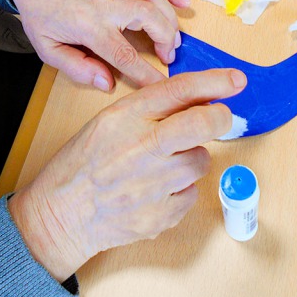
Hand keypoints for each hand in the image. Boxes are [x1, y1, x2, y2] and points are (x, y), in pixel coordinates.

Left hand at [7, 0, 190, 90]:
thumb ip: (78, 68)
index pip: (124, 55)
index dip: (146, 73)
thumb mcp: (48, 49)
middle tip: (167, 57)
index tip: (162, 86)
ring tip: (172, 40)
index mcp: (90, 26)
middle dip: (166, 40)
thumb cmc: (41, 14)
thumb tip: (107, 82)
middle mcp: (108, 4)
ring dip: (170, 19)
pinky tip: (182, 3)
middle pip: (150, 18)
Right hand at [8, 68, 246, 280]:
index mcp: (123, 118)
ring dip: (191, 159)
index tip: (235, 80)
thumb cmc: (82, 165)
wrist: (60, 214)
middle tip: (222, 117)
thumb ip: (149, 110)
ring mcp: (150, 185)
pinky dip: (181, 190)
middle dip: (220, 117)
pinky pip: (190, 194)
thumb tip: (199, 101)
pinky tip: (156, 192)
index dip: (214, 82)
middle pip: (201, 123)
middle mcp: (139, 148)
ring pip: (200, 161)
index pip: (178, 90)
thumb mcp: (107, 123)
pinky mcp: (159, 216)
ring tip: (163, 166)